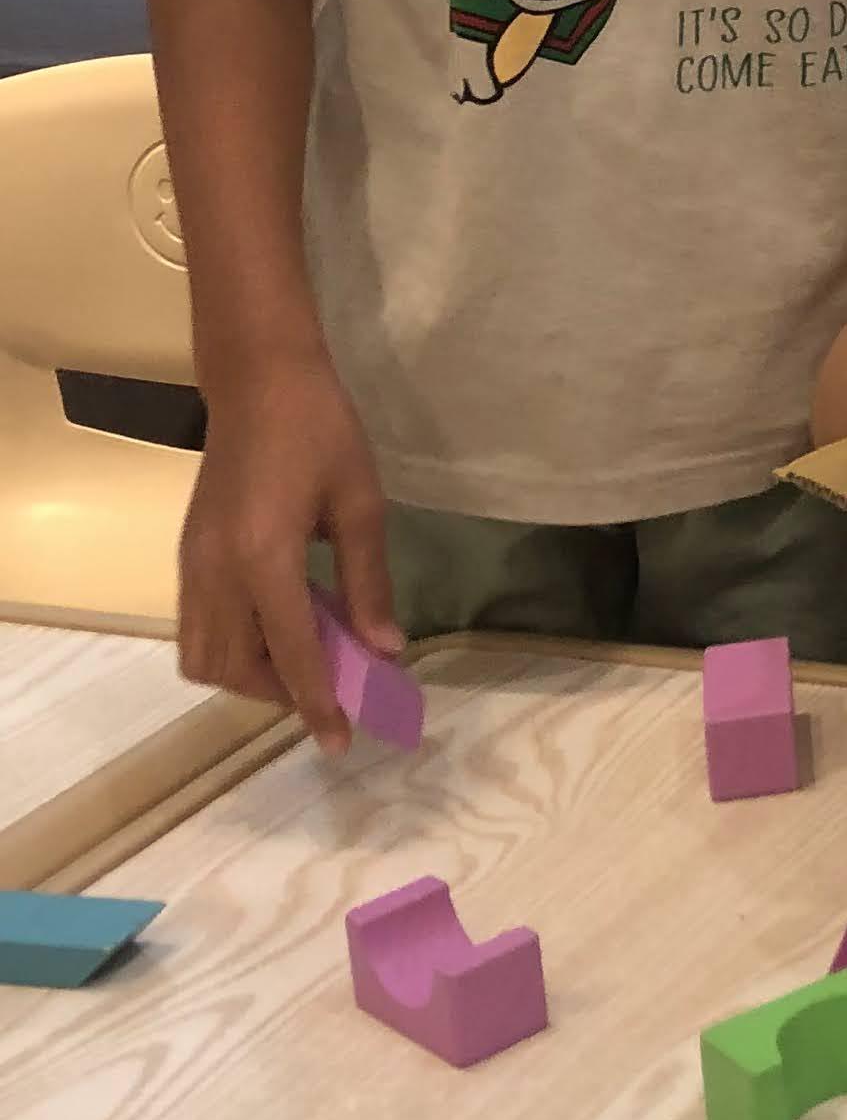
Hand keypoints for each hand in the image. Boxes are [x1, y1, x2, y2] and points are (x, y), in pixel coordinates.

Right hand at [177, 355, 396, 754]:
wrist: (258, 379)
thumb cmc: (321, 430)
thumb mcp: (361, 503)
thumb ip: (368, 581)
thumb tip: (385, 649)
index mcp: (263, 558)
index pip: (290, 653)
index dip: (316, 702)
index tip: (340, 740)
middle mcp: (216, 570)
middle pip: (234, 667)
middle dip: (281, 690)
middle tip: (332, 681)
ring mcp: (192, 564)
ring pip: (203, 655)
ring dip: (250, 672)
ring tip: (303, 655)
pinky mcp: (187, 554)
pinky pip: (197, 626)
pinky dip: (231, 645)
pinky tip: (276, 624)